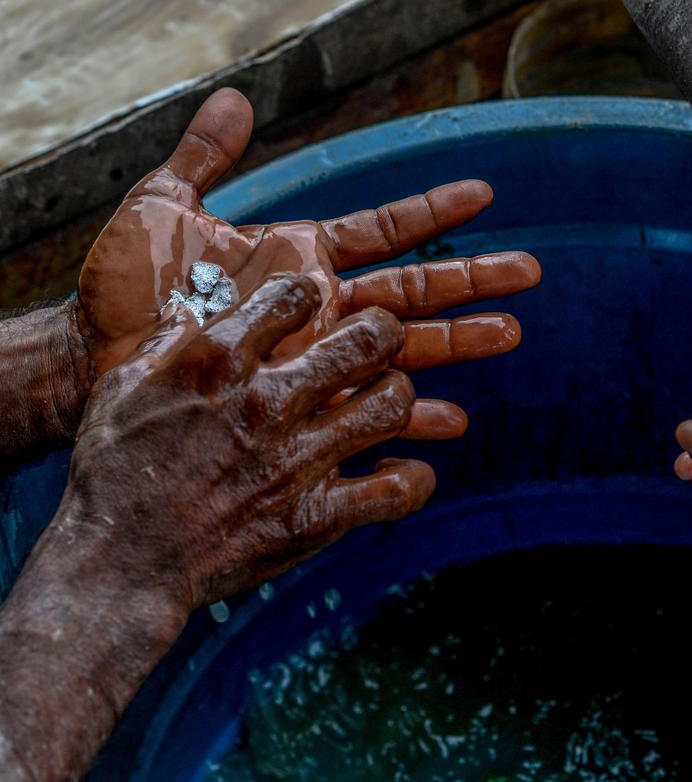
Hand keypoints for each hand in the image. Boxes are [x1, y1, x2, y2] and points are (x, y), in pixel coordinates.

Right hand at [0, 274, 476, 778]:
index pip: (295, 295)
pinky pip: (396, 490)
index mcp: (220, 363)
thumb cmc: (112, 475)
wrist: (120, 565)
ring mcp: (298, 459)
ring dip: (398, 397)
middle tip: (379, 340)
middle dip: (383, 331)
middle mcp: (268, 403)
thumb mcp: (120, 391)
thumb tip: (192, 306)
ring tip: (386, 401)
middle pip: (368, 339)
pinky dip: (411, 480)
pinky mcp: (317, 516)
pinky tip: (401, 471)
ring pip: (393, 403)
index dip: (311, 293)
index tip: (311, 303)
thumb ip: (164, 343)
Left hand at [76, 87, 538, 382]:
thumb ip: (203, 157)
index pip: (384, 229)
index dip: (433, 211)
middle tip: (531, 271)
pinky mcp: (305, 405)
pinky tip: (447, 425)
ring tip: (509, 335)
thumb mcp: (162, 210)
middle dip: (473, 280)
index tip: (483, 194)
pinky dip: (409, 420)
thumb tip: (233, 98)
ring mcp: (319, 358)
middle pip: (415, 290)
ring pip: (406, 349)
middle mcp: (323, 307)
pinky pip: (368, 413)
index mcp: (303, 258)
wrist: (96, 360)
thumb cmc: (126, 289)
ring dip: (458, 344)